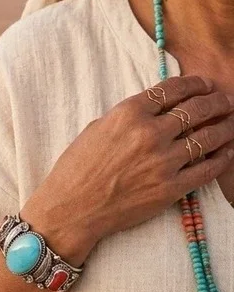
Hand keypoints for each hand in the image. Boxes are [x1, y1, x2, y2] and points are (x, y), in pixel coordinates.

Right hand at [21, 75, 233, 265]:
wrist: (72, 208)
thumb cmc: (77, 168)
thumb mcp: (96, 129)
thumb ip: (127, 117)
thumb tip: (154, 111)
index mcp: (127, 114)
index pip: (171, 90)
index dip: (193, 84)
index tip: (203, 84)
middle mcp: (149, 134)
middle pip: (196, 109)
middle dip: (215, 101)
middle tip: (224, 100)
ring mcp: (163, 161)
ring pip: (208, 137)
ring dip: (224, 127)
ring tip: (231, 123)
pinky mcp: (172, 187)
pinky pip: (208, 169)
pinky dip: (222, 158)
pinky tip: (227, 152)